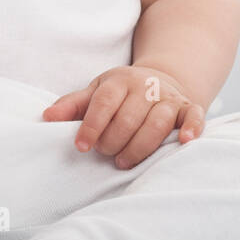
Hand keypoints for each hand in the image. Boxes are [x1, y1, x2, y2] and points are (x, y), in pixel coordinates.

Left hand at [41, 66, 204, 170]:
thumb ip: (73, 106)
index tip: (82, 147)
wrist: (157, 79)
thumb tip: (46, 117)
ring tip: (124, 161)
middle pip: (129, 117)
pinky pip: (193, 116)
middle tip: (105, 153)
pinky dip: (191, 128)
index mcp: (119, 81)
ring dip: (140, 146)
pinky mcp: (187, 107)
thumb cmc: (120, 93)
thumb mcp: (96, 92)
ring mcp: (168, 97)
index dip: (91, 126)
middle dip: (114, 141)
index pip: (104, 103)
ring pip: (158, 122)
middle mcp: (145, 86)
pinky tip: (183, 142)